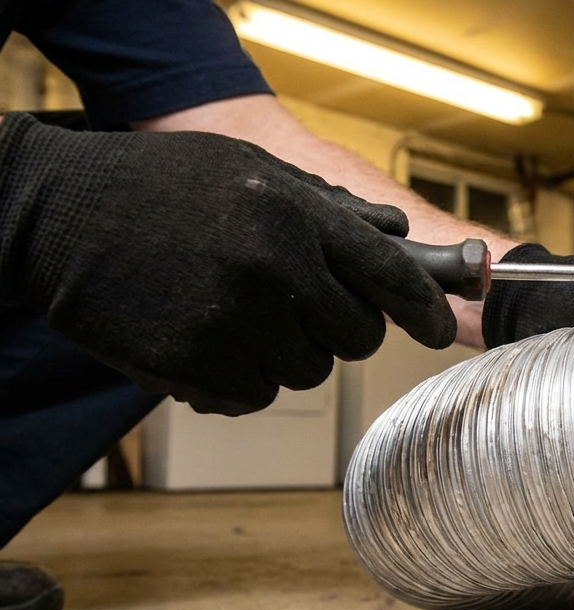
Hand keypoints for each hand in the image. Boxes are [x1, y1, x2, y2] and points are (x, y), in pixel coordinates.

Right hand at [0, 113, 454, 414]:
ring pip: (308, 371)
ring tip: (235, 311)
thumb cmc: (158, 186)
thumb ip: (327, 207)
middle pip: (356, 337)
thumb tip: (398, 233)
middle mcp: (273, 268)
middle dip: (341, 330)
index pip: (392, 276)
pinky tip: (206, 338)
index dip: (427, 310)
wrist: (53, 214)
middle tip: (302, 309)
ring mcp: (233, 321)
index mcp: (294, 214)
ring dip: (285, 353)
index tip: (439, 330)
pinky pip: (254, 394)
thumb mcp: (248, 169)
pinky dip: (239, 378)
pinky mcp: (195, 365)